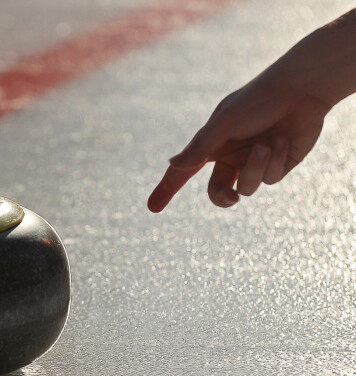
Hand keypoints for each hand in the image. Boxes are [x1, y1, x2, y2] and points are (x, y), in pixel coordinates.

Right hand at [147, 67, 330, 211]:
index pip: (183, 172)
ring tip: (266, 144)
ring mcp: (253, 163)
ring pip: (247, 186)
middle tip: (229, 198)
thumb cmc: (258, 101)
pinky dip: (274, 161)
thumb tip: (172, 164)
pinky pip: (269, 178)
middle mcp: (230, 156)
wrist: (301, 89)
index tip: (152, 208)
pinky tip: (283, 141)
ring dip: (256, 167)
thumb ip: (200, 147)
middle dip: (222, 197)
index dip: (167, 189)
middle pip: (218, 191)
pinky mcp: (278, 165)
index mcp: (211, 144)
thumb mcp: (224, 123)